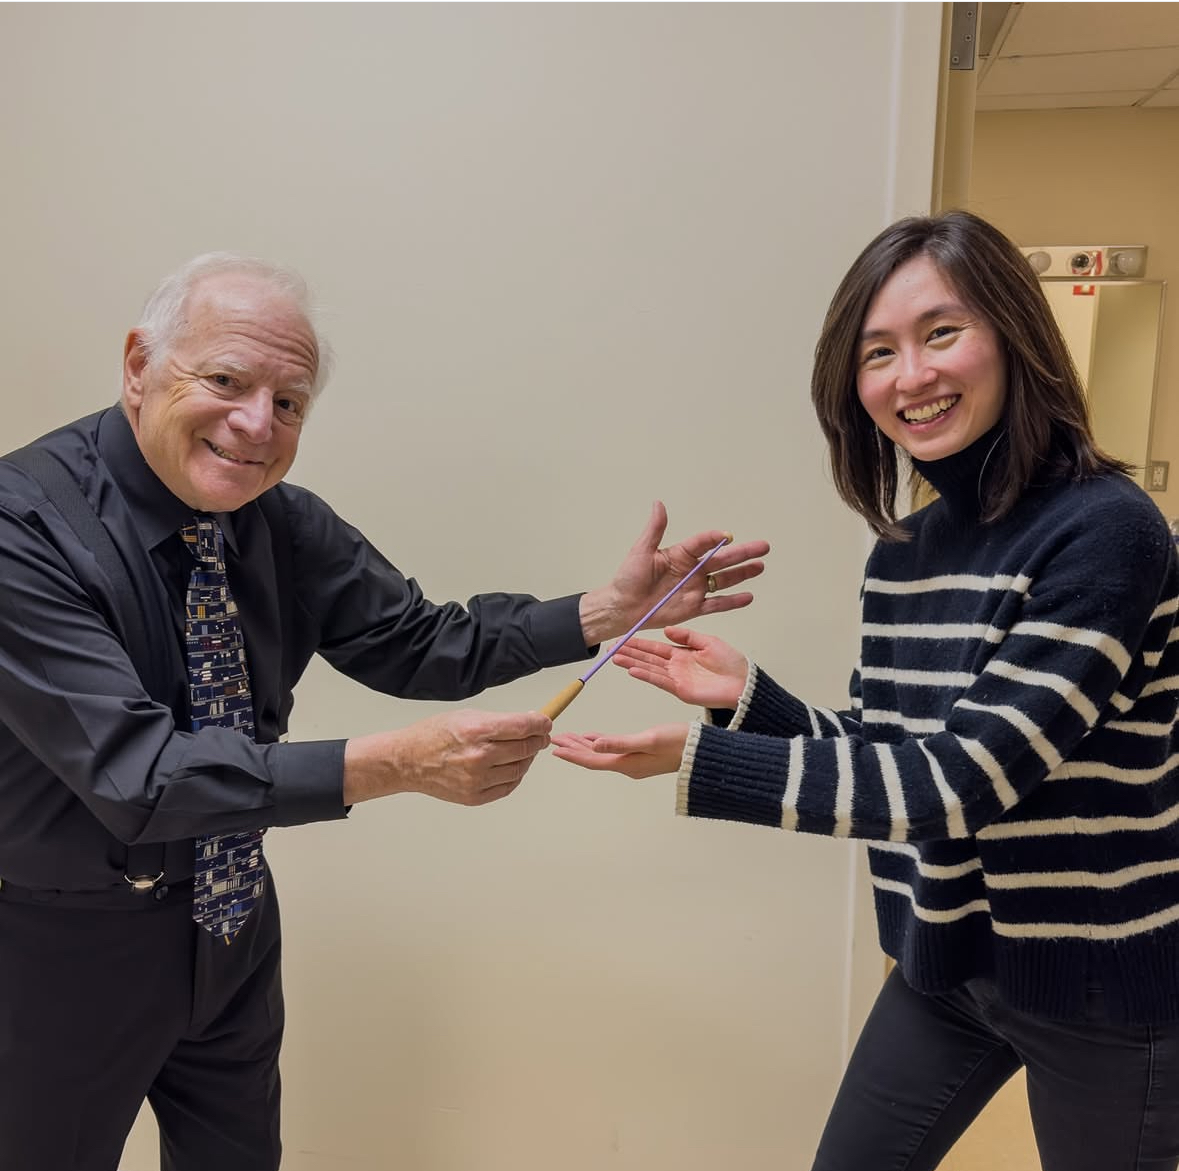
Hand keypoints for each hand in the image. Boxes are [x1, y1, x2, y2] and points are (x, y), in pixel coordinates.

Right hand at [344, 709, 551, 805]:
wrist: (408, 761)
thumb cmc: (435, 734)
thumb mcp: (467, 715)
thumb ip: (500, 721)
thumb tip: (531, 723)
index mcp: (477, 730)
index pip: (524, 727)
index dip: (541, 724)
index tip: (546, 722)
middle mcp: (479, 756)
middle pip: (526, 748)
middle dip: (538, 740)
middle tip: (540, 736)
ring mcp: (477, 779)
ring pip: (520, 769)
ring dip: (527, 758)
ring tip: (523, 750)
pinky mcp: (475, 796)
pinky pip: (508, 786)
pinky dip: (515, 775)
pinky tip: (512, 766)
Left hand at [550, 724, 689, 779]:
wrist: (701, 750)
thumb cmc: (678, 742)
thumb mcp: (648, 740)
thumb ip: (619, 743)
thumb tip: (593, 745)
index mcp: (626, 764)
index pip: (592, 760)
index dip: (573, 754)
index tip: (555, 748)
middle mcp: (627, 765)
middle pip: (593, 757)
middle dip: (573, 748)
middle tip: (555, 739)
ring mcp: (634, 761)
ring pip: (601, 753)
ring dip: (584, 745)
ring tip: (567, 738)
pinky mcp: (641, 754)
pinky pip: (613, 748)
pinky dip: (600, 742)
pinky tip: (592, 737)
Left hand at [578, 502, 768, 646]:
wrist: (622, 607)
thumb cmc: (628, 579)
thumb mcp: (641, 551)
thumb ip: (655, 529)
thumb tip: (658, 504)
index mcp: (680, 554)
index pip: (703, 543)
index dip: (715, 539)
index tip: (726, 535)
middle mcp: (692, 570)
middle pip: (722, 560)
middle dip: (742, 553)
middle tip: (763, 546)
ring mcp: (695, 589)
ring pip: (724, 580)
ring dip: (743, 574)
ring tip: (760, 566)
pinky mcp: (694, 607)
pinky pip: (717, 604)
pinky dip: (732, 601)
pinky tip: (748, 596)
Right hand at [612, 624, 747, 708]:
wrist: (744, 684)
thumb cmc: (732, 663)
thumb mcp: (708, 642)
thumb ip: (687, 636)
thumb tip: (666, 630)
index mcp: (682, 653)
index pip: (655, 647)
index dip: (639, 643)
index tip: (624, 639)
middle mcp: (676, 666)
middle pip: (648, 658)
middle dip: (630, 653)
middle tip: (612, 649)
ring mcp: (676, 679)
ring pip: (649, 669)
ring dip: (632, 663)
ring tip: (616, 659)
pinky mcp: (680, 690)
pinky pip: (659, 681)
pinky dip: (645, 675)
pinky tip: (632, 670)